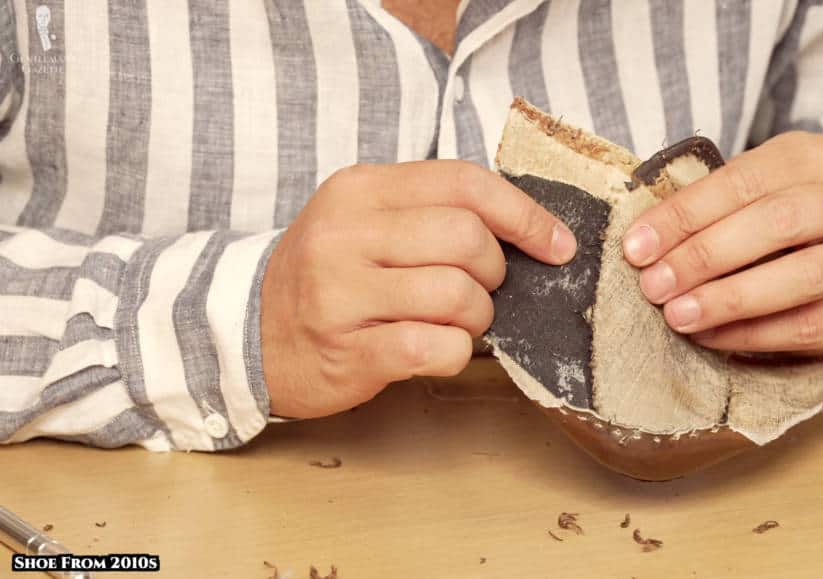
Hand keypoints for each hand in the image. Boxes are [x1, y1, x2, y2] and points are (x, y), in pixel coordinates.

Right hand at [261, 161, 576, 417]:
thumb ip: (432, 212)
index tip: (556, 244)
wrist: (248, 335)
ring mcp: (340, 293)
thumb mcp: (366, 221)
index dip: (524, 214)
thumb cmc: (329, 277)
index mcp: (359, 190)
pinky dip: (455, 352)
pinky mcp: (346, 350)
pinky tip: (436, 349)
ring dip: (477, 317)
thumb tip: (529, 228)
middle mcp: (345, 234)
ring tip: (454, 322)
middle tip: (478, 290)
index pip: (465, 183)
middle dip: (494, 273)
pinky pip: (437, 347)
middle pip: (467, 239)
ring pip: (458, 295)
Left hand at [621, 132, 822, 353]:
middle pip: (778, 222)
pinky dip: (758, 335)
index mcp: (814, 156)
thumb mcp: (745, 197)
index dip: (685, 215)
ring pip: (805, 275)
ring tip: (679, 316)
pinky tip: (713, 338)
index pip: (742, 180)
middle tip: (654, 286)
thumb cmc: (774, 221)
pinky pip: (817, 325)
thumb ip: (706, 210)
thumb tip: (641, 245)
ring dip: (732, 299)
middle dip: (705, 257)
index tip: (636, 247)